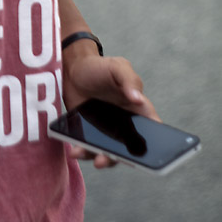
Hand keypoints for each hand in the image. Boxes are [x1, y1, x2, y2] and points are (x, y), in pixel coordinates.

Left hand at [62, 52, 158, 168]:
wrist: (73, 69)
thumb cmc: (100, 67)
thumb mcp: (117, 67)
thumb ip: (129, 81)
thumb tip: (138, 99)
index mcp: (138, 109)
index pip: (153, 129)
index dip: (156, 144)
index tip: (151, 155)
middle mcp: (126, 125)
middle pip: (131, 149)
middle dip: (124, 158)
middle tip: (113, 158)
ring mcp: (108, 132)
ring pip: (110, 153)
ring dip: (104, 159)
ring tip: (96, 160)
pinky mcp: (90, 134)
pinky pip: (90, 148)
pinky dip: (84, 152)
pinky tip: (76, 151)